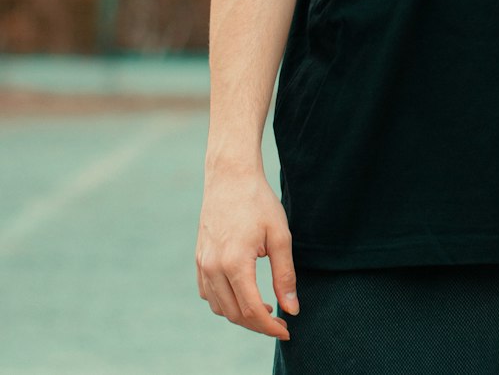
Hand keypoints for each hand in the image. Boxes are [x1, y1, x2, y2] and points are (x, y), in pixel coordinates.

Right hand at [195, 167, 298, 339]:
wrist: (230, 175)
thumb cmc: (259, 201)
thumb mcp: (280, 236)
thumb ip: (285, 275)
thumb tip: (292, 308)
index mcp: (235, 263)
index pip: (252, 310)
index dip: (271, 326)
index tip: (288, 330)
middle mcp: (213, 267)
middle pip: (235, 314)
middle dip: (258, 324)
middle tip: (280, 321)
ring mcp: (202, 264)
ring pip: (219, 307)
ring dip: (241, 315)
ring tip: (265, 308)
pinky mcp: (199, 259)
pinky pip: (208, 293)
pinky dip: (225, 302)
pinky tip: (243, 293)